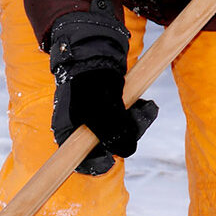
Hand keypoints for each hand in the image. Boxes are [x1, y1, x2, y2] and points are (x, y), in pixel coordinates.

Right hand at [48, 10, 157, 174]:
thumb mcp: (100, 108)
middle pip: (106, 148)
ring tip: (146, 108)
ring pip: (120, 134)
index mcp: (69, 135)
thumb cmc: (90, 81)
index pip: (80, 161)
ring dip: (136, 124)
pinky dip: (138, 114)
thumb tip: (128, 150)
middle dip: (126, 137)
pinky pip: (127, 121)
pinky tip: (145, 105)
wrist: (95, 53)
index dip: (97, 163)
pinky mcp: (111, 113)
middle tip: (139, 120)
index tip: (110, 160)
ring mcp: (98, 123)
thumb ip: (112, 131)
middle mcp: (83, 132)